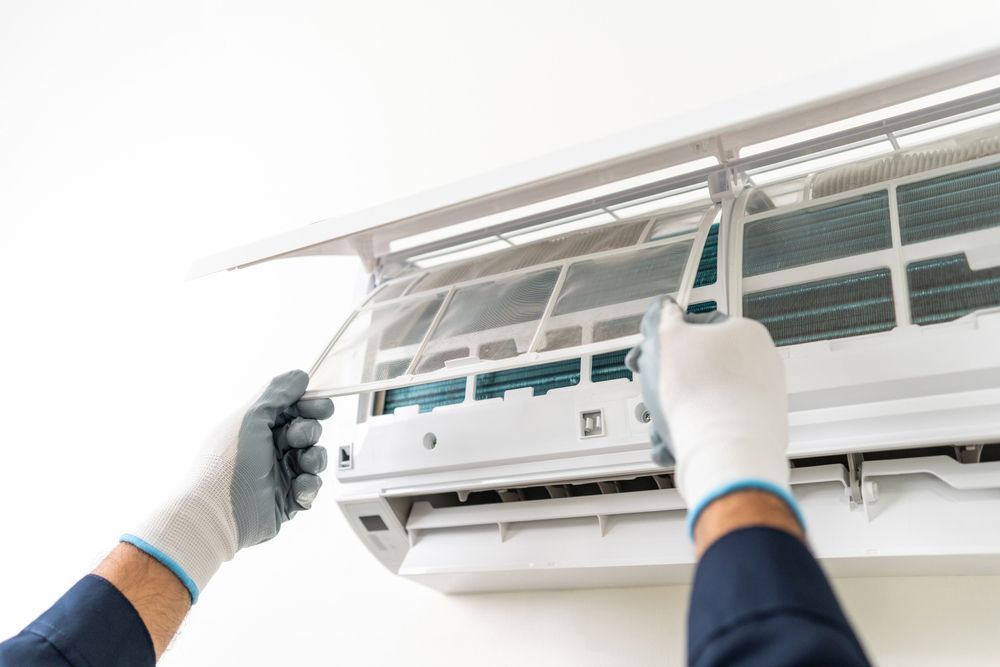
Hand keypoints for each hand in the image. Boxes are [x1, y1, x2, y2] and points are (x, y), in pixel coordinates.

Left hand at [122, 370, 333, 601]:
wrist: (216, 514)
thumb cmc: (226, 464)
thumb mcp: (250, 418)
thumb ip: (277, 393)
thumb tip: (299, 375)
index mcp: (255, 427)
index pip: (291, 409)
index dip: (309, 406)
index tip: (322, 408)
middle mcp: (267, 449)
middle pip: (307, 432)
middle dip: (309, 433)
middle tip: (296, 440)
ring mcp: (277, 475)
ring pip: (313, 459)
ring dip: (313, 459)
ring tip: (302, 465)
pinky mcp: (286, 500)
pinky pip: (311, 487)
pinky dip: (309, 486)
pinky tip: (298, 489)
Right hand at [626, 297, 801, 535]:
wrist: (726, 454)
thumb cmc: (700, 395)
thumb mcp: (665, 338)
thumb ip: (660, 317)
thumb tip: (663, 309)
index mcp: (745, 333)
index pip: (697, 325)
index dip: (663, 339)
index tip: (646, 355)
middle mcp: (760, 364)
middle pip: (697, 367)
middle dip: (665, 383)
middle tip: (651, 392)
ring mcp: (761, 400)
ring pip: (702, 400)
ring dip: (672, 412)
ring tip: (660, 425)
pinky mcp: (755, 432)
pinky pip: (714, 426)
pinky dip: (691, 434)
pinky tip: (674, 444)